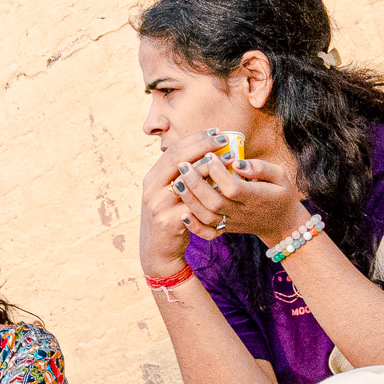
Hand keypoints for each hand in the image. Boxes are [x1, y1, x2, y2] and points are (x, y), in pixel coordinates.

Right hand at [140, 130, 224, 276]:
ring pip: (187, 180)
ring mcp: (158, 205)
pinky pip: (194, 205)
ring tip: (231, 159)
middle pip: (178, 159)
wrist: (157, 252)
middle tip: (225, 140)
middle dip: (204, 146)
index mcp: (152, 178)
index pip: (174, 150)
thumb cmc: (169, 218)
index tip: (217, 132)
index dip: (196, 139)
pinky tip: (226, 188)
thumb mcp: (168, 194)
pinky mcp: (168, 222)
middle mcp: (152, 189)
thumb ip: (180, 175)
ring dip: (211, 168)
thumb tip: (205, 153)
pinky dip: (211, 195)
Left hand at [169, 141, 304, 244]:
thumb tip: (236, 162)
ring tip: (177, 181)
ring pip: (207, 217)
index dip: (218, 172)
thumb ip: (261, 168)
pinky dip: (194, 226)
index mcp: (256, 197)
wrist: (281, 223)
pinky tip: (182, 212)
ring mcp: (232, 222)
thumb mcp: (280, 176)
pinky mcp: (226, 229)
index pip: (233, 187)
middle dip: (196, 183)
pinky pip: (207, 232)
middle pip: (214, 202)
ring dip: (189, 200)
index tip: (209, 155)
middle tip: (183, 165)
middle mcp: (242, 212)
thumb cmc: (280, 193)